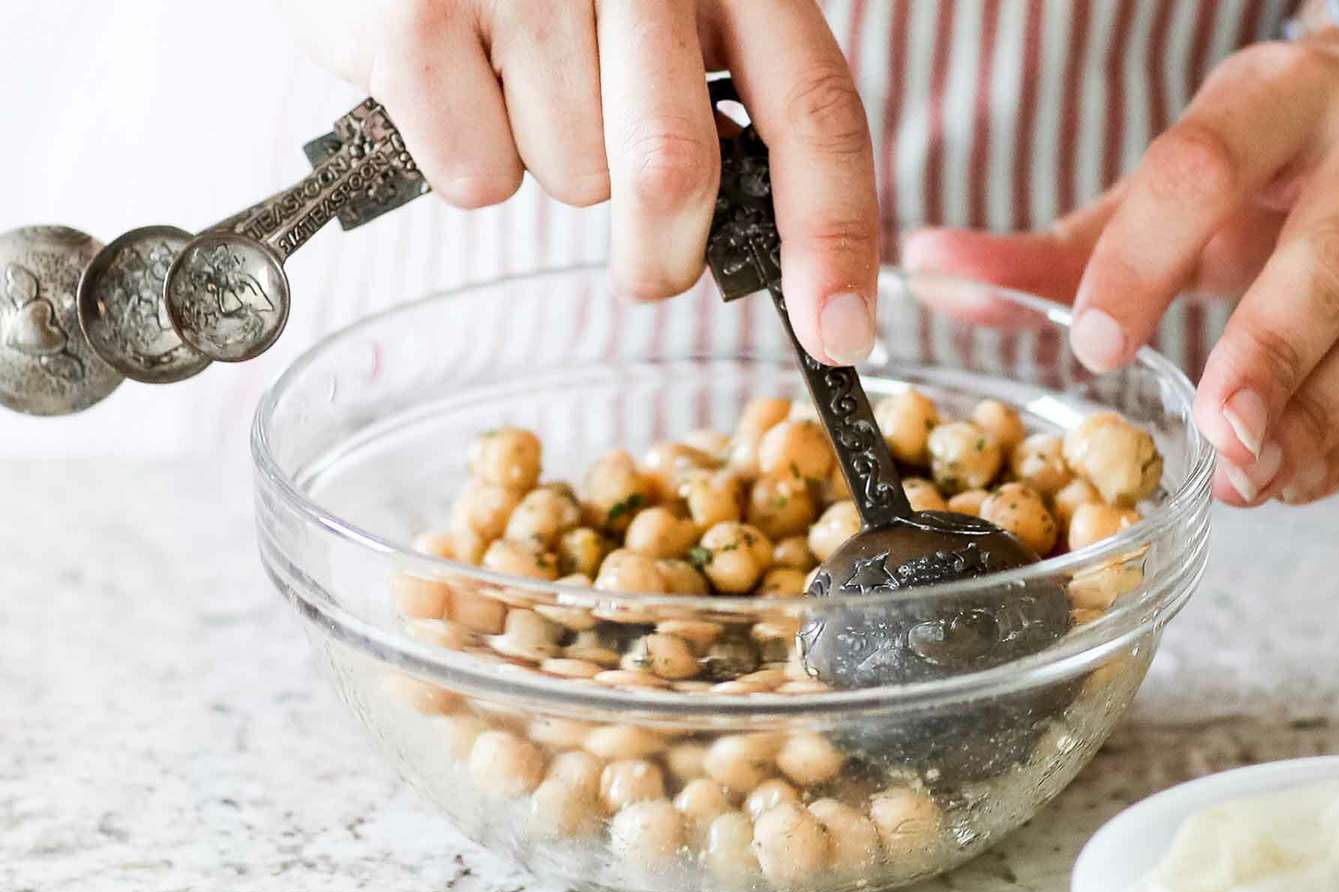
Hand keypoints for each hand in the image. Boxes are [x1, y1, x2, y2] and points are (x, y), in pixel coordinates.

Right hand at [278, 0, 879, 363]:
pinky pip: (478, 178)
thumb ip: (722, 111)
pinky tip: (460, 90)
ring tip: (520, 91)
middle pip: (674, 173)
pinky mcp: (419, 14)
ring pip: (573, 181)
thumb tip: (773, 254)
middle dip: (661, 255)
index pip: (813, 111)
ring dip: (552, 172)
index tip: (839, 334)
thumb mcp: (666, 25)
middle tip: (644, 263)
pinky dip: (469, 166)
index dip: (833, 233)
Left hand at [905, 25, 1338, 506]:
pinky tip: (1297, 478)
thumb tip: (921, 273)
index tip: (1093, 345)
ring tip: (1245, 477)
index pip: (1205, 170)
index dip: (1141, 263)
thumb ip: (1061, 246)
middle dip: (1266, 357)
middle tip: (1212, 436)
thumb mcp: (1181, 180)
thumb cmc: (1286, 158)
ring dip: (1316, 419)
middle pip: (1326, 260)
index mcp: (1285, 95)